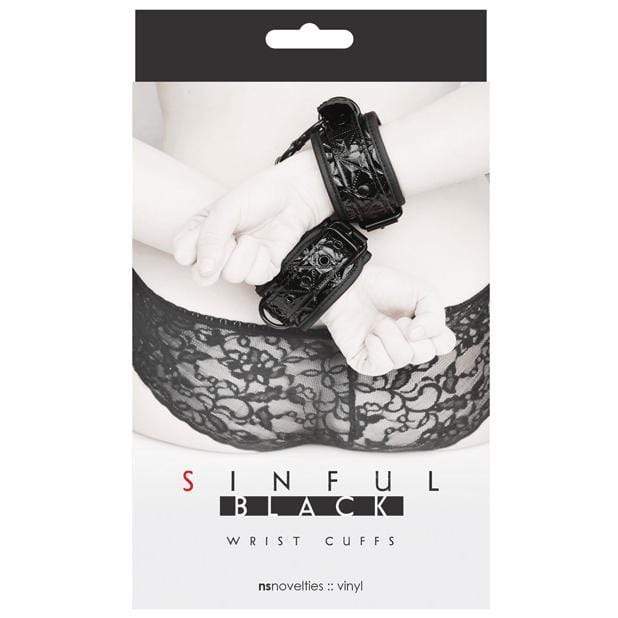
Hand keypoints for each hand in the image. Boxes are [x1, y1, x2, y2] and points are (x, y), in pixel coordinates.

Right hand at [172, 149, 331, 285]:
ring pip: (231, 276)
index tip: (208, 233)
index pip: (183, 255)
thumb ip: (210, 238)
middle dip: (219, 258)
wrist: (294, 195)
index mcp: (202, 233)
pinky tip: (264, 244)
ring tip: (251, 236)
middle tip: (230, 239)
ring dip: (244, 254)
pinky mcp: (262, 269)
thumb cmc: (258, 195)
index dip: (194, 249)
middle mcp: (219, 251)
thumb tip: (204, 270)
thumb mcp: (226, 209)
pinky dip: (261, 259)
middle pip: (203, 277)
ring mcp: (240, 261)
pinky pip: (255, 277)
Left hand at [321, 265, 455, 375]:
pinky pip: (381, 366)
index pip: (444, 345)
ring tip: (380, 322)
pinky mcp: (365, 361)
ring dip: (391, 334)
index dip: (437, 333)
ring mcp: (386, 355)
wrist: (350, 284)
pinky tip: (369, 335)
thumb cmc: (384, 286)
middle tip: (399, 318)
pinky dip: (376, 347)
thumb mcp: (422, 292)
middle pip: (425, 354)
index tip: (421, 315)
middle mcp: (406, 346)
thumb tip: (419, 337)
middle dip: (412, 332)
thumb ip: (434, 316)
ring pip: (402, 358)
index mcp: (423, 331)